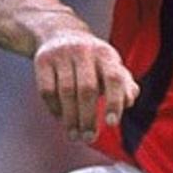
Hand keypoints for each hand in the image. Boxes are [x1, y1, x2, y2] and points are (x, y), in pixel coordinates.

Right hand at [33, 22, 138, 142]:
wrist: (60, 33)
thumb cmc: (92, 61)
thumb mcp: (110, 67)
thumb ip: (124, 84)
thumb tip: (129, 100)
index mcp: (106, 54)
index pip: (114, 78)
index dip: (114, 101)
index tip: (112, 124)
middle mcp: (84, 51)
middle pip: (87, 89)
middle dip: (88, 118)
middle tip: (89, 138)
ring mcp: (61, 54)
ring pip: (66, 92)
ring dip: (70, 118)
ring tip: (74, 136)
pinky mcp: (42, 60)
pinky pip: (47, 90)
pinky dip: (54, 108)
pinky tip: (60, 119)